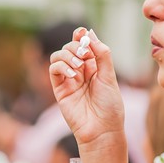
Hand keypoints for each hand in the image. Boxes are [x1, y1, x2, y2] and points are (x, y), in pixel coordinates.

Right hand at [49, 28, 124, 144]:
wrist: (102, 130)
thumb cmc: (110, 107)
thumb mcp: (109, 77)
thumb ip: (101, 55)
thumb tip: (90, 34)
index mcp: (94, 67)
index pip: (84, 45)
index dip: (81, 36)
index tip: (82, 32)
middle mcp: (80, 72)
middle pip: (70, 48)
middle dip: (75, 46)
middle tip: (84, 53)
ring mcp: (69, 80)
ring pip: (58, 56)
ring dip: (67, 55)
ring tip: (78, 66)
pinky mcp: (59, 89)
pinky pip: (53, 70)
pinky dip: (60, 66)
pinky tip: (72, 73)